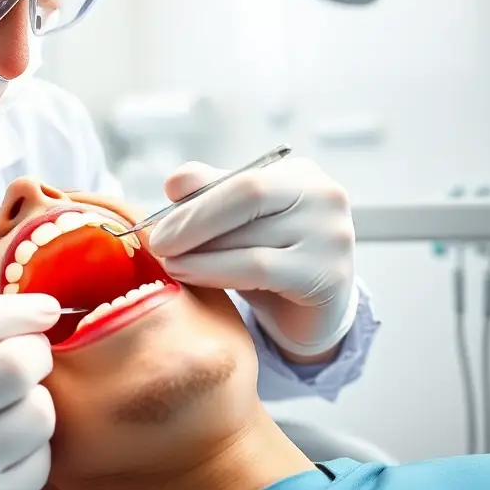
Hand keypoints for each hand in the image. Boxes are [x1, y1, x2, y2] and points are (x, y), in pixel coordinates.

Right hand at [0, 293, 60, 489]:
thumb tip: (22, 321)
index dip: (21, 308)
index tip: (47, 307)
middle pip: (17, 364)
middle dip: (37, 354)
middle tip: (30, 359)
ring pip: (37, 414)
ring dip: (36, 404)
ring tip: (11, 409)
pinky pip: (37, 464)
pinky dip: (31, 451)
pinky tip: (4, 450)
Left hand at [148, 158, 358, 357]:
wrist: (310, 314)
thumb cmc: (267, 260)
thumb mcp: (237, 224)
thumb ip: (209, 195)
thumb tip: (174, 183)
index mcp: (300, 175)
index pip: (242, 176)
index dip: (196, 195)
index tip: (159, 218)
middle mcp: (324, 196)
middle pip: (248, 195)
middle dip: (193, 220)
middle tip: (158, 243)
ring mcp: (331, 235)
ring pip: (248, 238)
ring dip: (198, 252)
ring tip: (169, 262)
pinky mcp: (327, 275)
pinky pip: (257, 268)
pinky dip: (213, 270)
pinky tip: (187, 275)